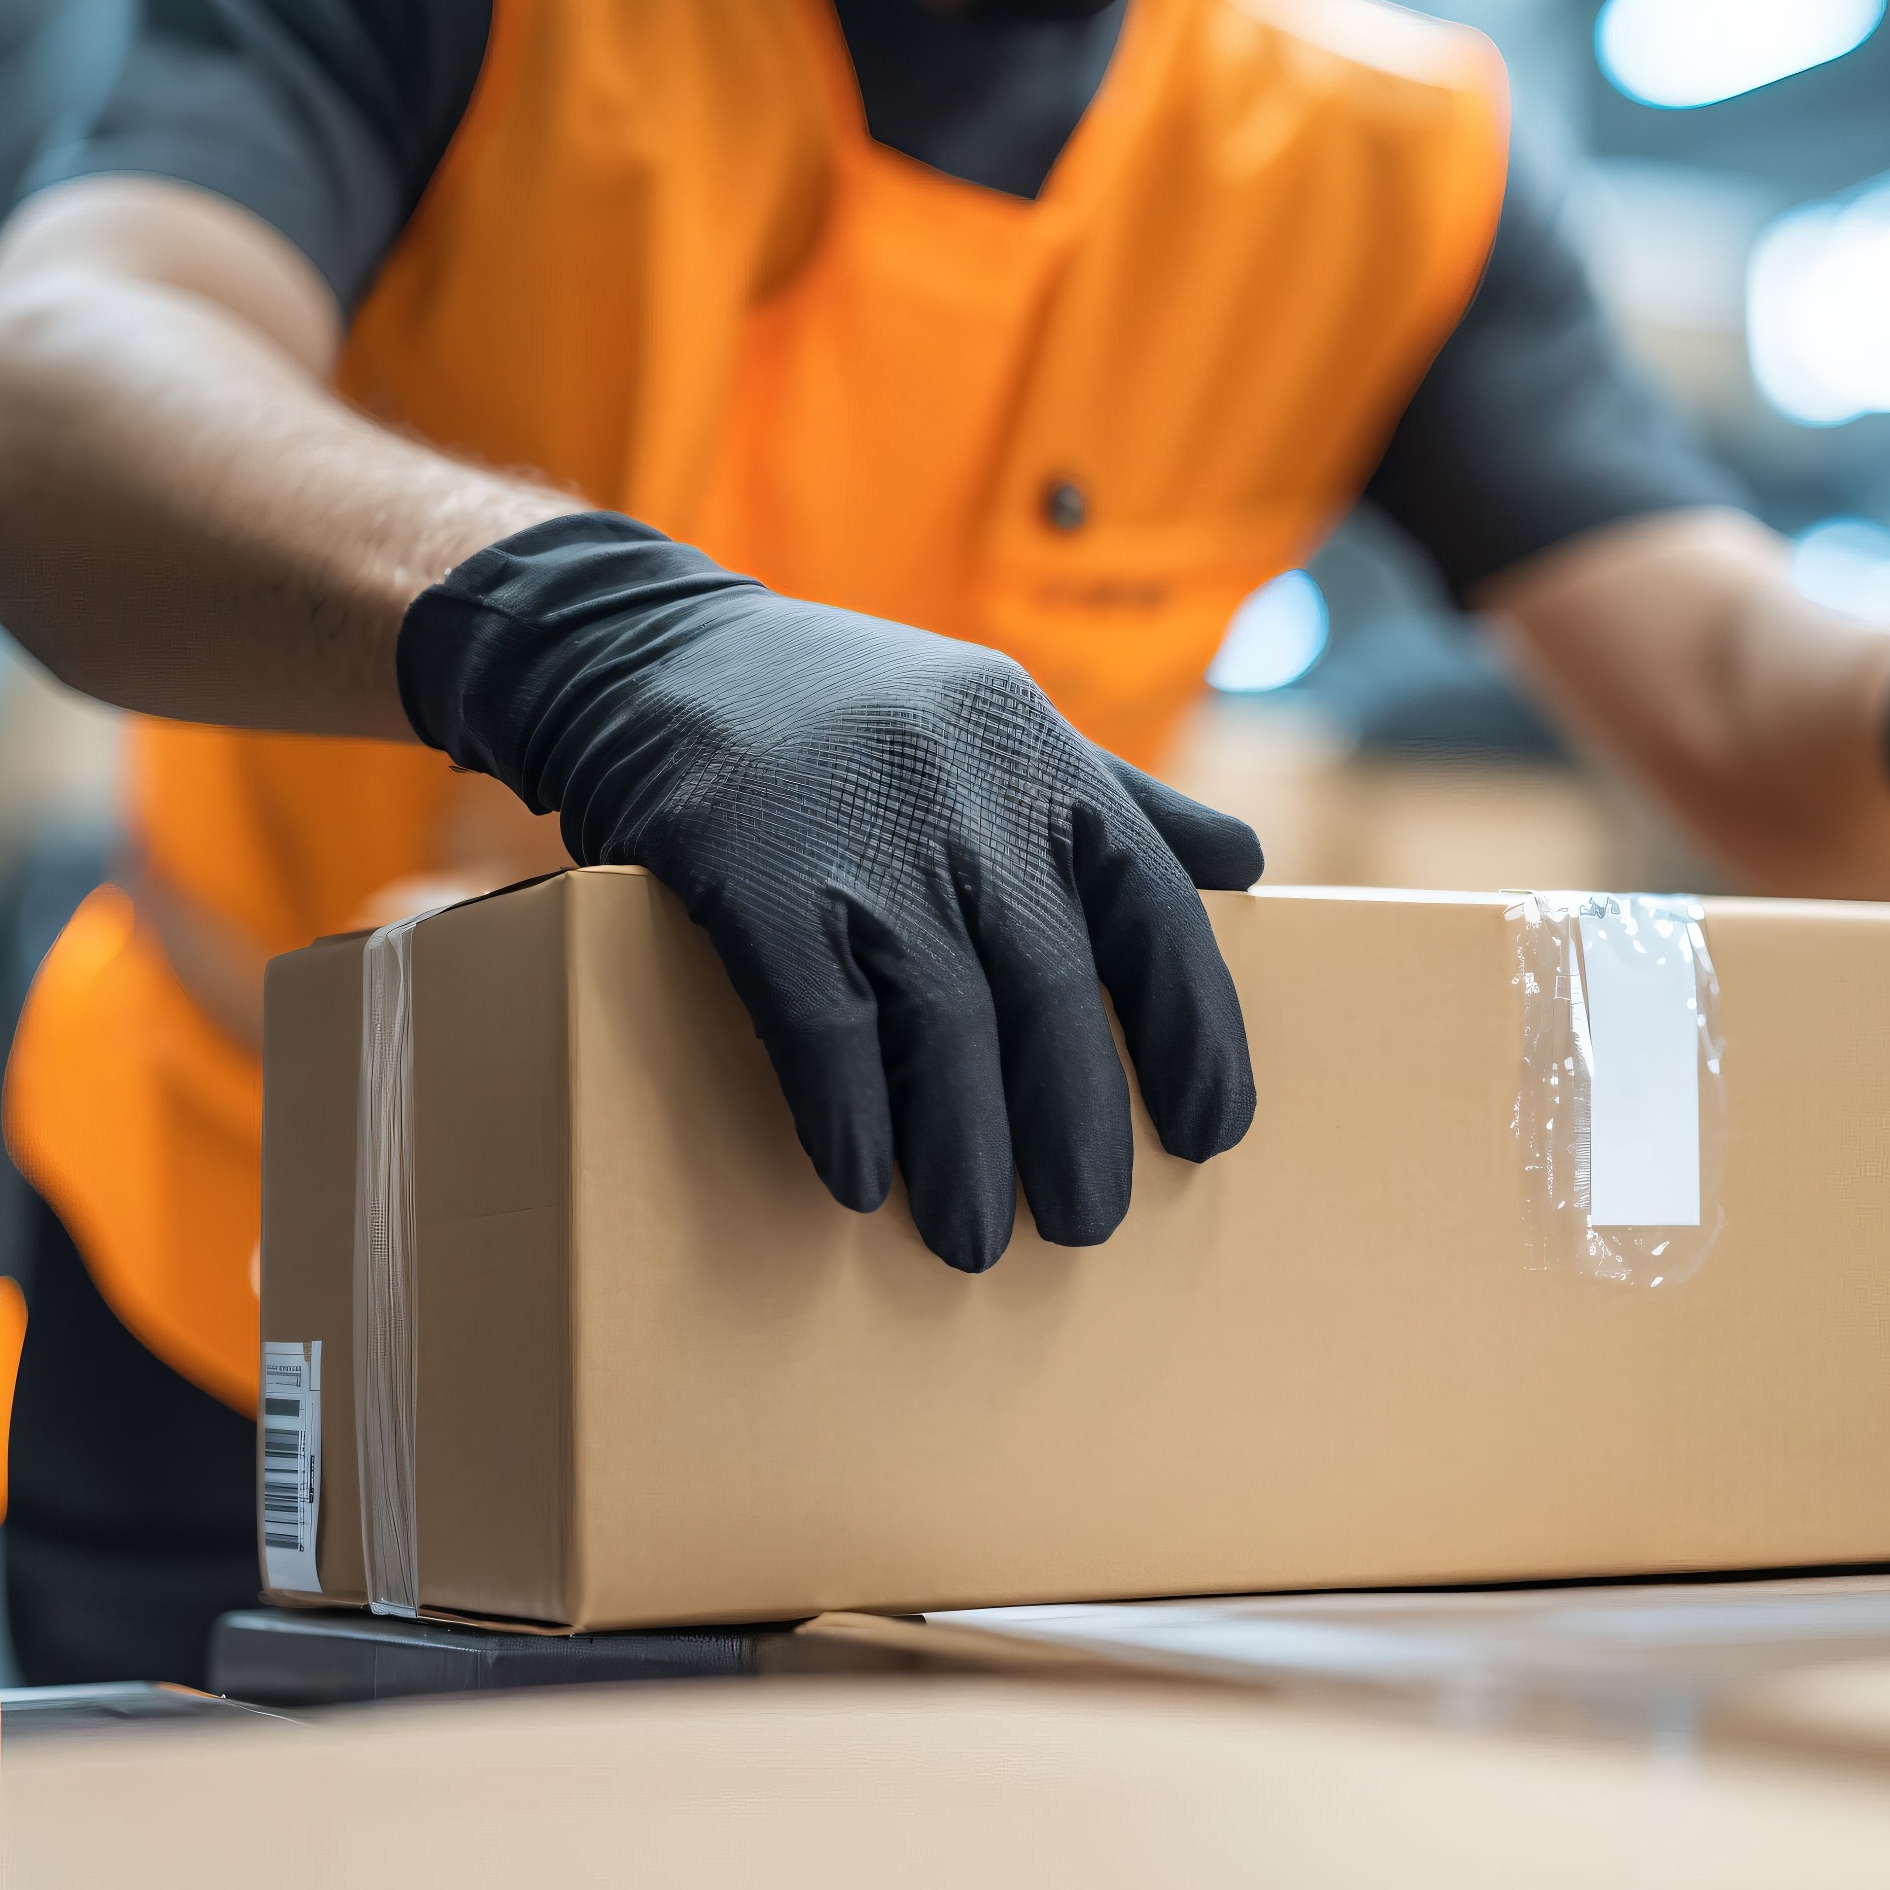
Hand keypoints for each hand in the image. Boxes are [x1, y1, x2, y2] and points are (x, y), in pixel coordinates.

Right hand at [397, 513, 1261, 1269]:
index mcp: (1042, 757)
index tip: (1209, 1135)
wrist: (645, 648)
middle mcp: (968, 793)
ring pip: (944, 1023)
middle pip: (1052, 988)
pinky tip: (859, 1182)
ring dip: (964, 1151)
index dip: (1194, 1033)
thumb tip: (1244, 867)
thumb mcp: (992, 717)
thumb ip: (1115, 796)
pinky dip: (847, 1114)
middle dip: (1076, 1124)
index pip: (1154, 912)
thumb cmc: (840, 706)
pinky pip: (821, 1023)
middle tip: (1084, 1224)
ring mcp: (860, 833)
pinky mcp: (754, 874)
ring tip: (973, 1241)